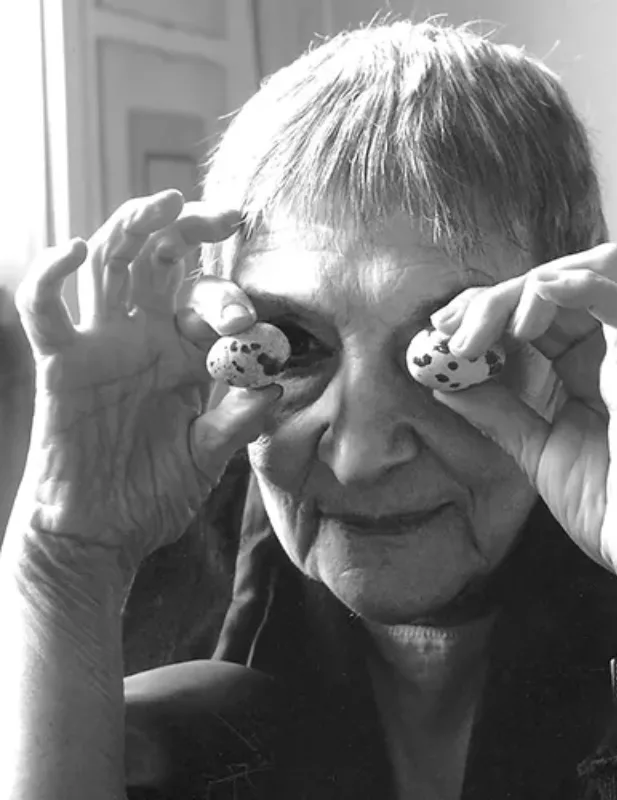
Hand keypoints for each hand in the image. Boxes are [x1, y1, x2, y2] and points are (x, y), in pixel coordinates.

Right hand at [13, 190, 280, 570]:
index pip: (209, 300)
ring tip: (167, 200)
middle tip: (226, 216)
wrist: (102, 534)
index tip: (257, 319)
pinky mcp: (61, 363)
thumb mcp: (207, 457)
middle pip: (164, 261)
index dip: (235, 298)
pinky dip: (52, 275)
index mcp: (183, 355)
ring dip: (136, 226)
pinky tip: (77, 250)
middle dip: (193, 232)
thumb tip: (273, 387)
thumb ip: (237, 423)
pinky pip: (46, 310)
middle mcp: (145, 338)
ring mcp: (102, 345)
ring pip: (113, 265)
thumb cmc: (153, 493)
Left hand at [430, 244, 616, 651]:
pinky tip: (533, 307)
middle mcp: (611, 351)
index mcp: (585, 365)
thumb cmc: (607, 503)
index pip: (536, 307)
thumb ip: (495, 410)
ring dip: (528, 289)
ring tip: (484, 328)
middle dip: (495, 296)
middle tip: (450, 329)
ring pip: (589, 277)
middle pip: (556, 284)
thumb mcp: (534, 447)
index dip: (486, 308)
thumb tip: (445, 382)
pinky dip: (579, 290)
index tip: (440, 330)